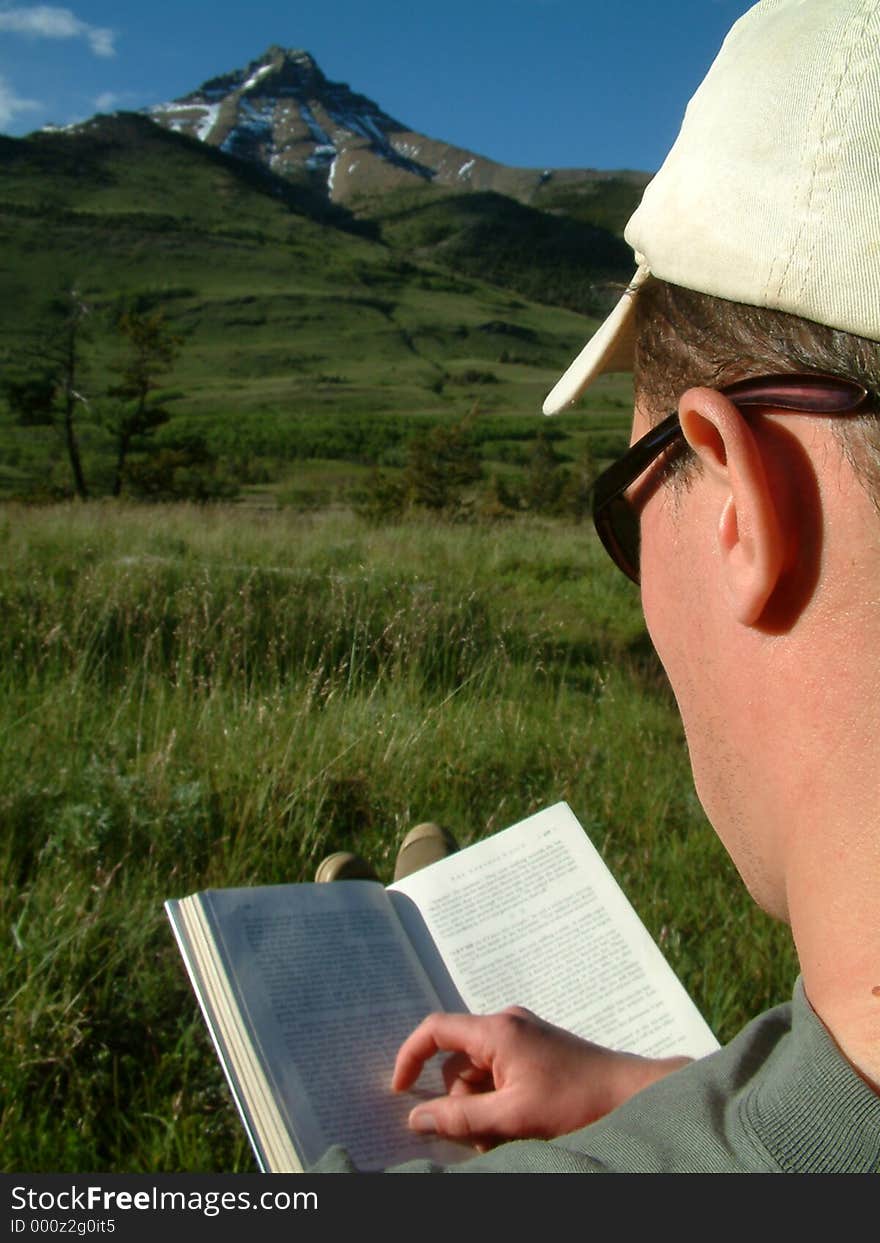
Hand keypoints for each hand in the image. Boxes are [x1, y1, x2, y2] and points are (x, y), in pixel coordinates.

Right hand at [392, 1006, 689, 1150]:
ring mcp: (524, 1035)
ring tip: (509, 1134)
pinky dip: (501, 1101)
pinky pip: (501, 1073)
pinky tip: (522, 1124)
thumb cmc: (576, 1101)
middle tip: (483, 1136)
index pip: (436, 1029)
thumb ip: (460, 1118)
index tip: (400, 1091)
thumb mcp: (512, 1116)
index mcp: (497, 1029)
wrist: (632, 1094)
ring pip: (480, 1073)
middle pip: (459, 1061)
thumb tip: (417, 1117)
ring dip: (483, 1107)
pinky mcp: (538, 1050)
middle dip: (461, 1102)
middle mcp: (508, 1023)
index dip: (410, 1057)